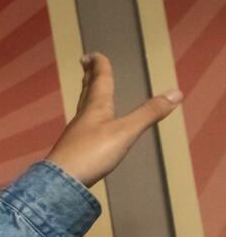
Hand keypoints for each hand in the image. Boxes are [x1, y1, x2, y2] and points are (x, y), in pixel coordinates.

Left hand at [45, 53, 182, 187]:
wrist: (61, 182)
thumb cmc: (92, 153)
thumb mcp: (125, 132)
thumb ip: (148, 113)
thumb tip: (176, 93)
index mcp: (96, 108)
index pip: (99, 81)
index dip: (100, 67)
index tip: (94, 53)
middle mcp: (84, 116)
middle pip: (87, 91)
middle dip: (90, 76)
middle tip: (85, 62)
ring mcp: (77, 133)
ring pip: (83, 107)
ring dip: (88, 93)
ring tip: (89, 88)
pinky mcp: (74, 149)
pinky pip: (83, 124)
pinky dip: (89, 115)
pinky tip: (89, 125)